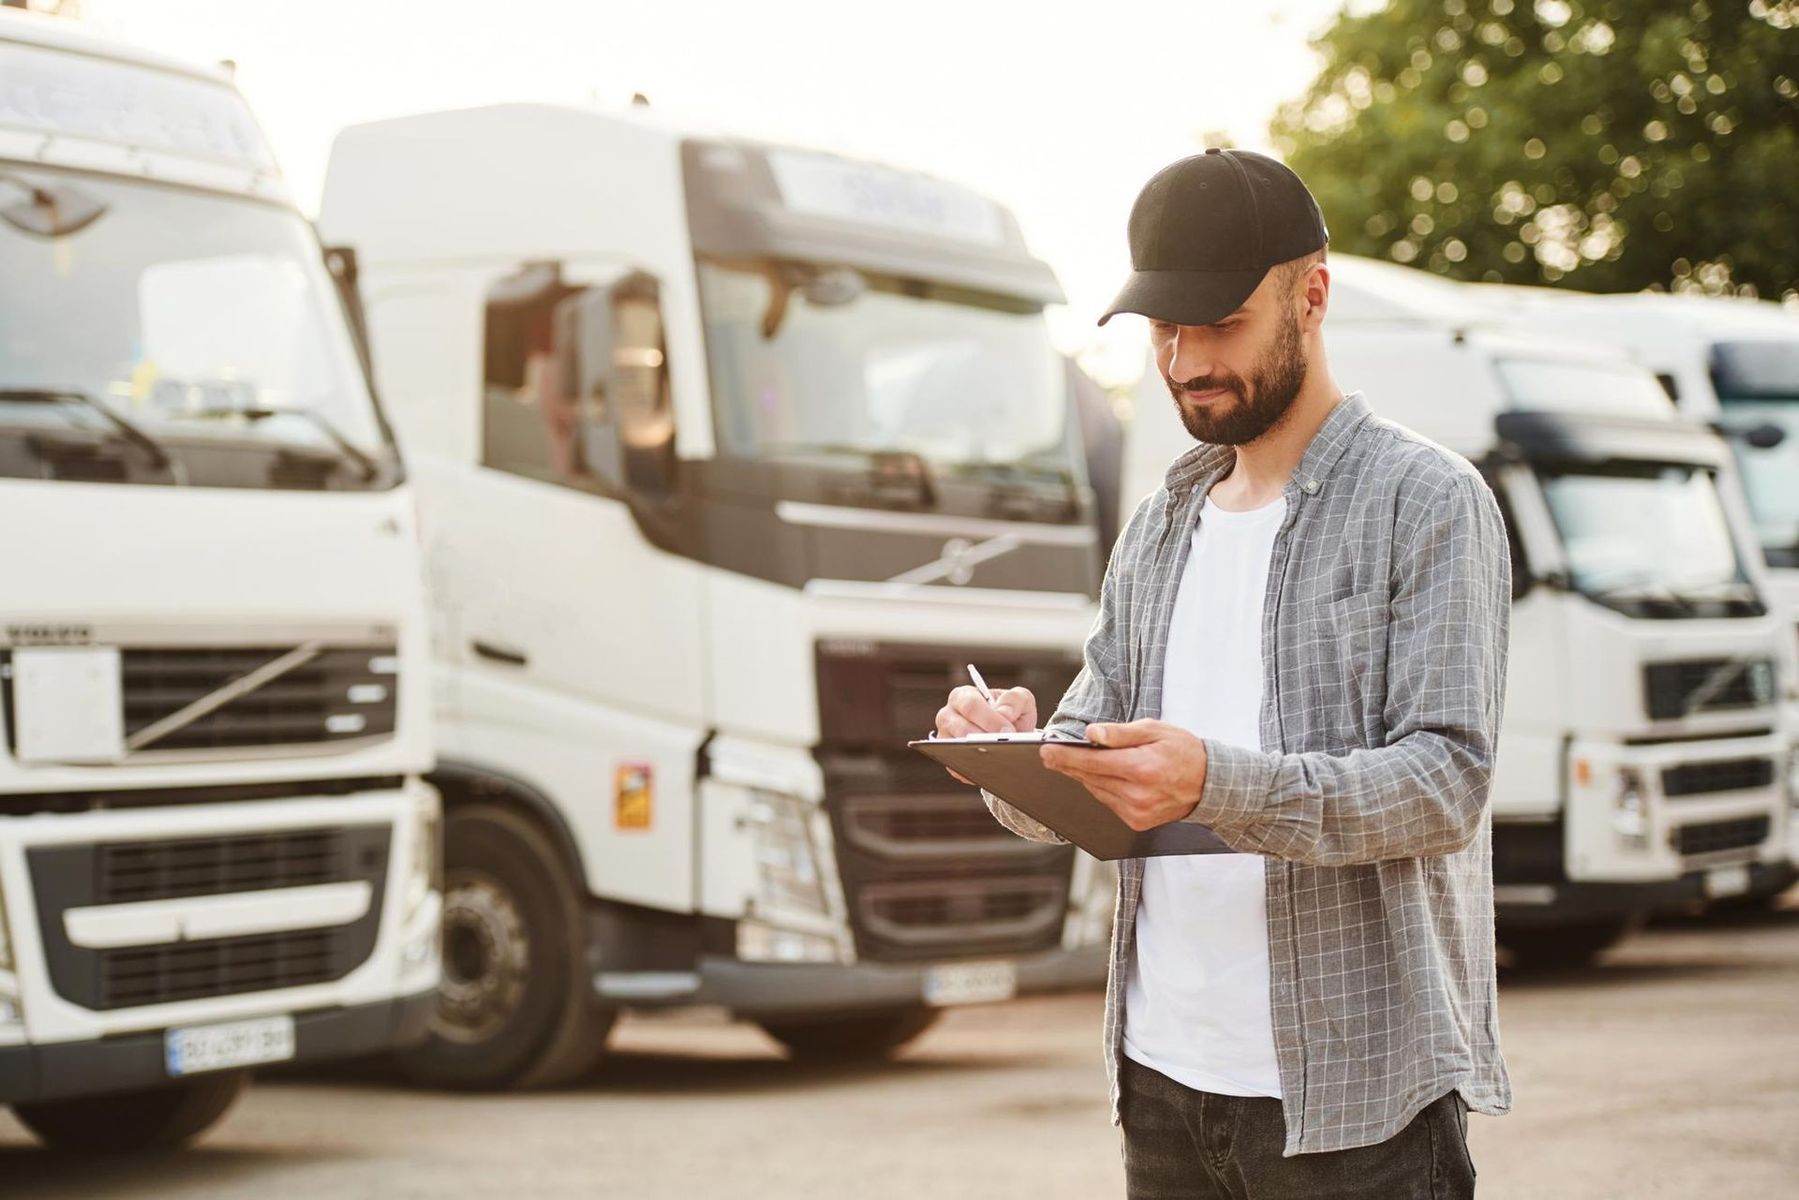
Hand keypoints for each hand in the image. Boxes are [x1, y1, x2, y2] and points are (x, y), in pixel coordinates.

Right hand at [933, 684, 1037, 783]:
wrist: (1010, 736)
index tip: (1008, 732)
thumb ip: (1015, 699)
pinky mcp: (949, 760)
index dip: (989, 719)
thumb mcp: (1020, 699)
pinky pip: (957, 768)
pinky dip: (974, 770)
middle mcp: (947, 716)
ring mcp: (945, 740)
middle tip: (1005, 746)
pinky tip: (992, 769)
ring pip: (956, 749)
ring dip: (978, 754)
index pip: (970, 705)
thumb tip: (1004, 713)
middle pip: (961, 728)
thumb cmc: (1012, 713)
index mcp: (963, 696)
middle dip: (984, 739)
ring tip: (999, 758)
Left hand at [1039, 720, 1208, 831]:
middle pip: (1090, 778)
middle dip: (1069, 765)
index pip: (1092, 762)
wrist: (1209, 784)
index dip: (1065, 756)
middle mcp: (1137, 795)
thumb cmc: (1183, 751)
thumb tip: (1091, 735)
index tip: (1046, 751)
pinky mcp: (1137, 823)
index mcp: (1141, 768)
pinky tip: (1104, 777)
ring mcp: (1137, 812)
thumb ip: (1120, 733)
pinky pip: (1108, 803)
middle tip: (1050, 755)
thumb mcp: (1154, 730)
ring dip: (1085, 777)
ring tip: (1076, 761)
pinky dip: (1102, 789)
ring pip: (1096, 791)